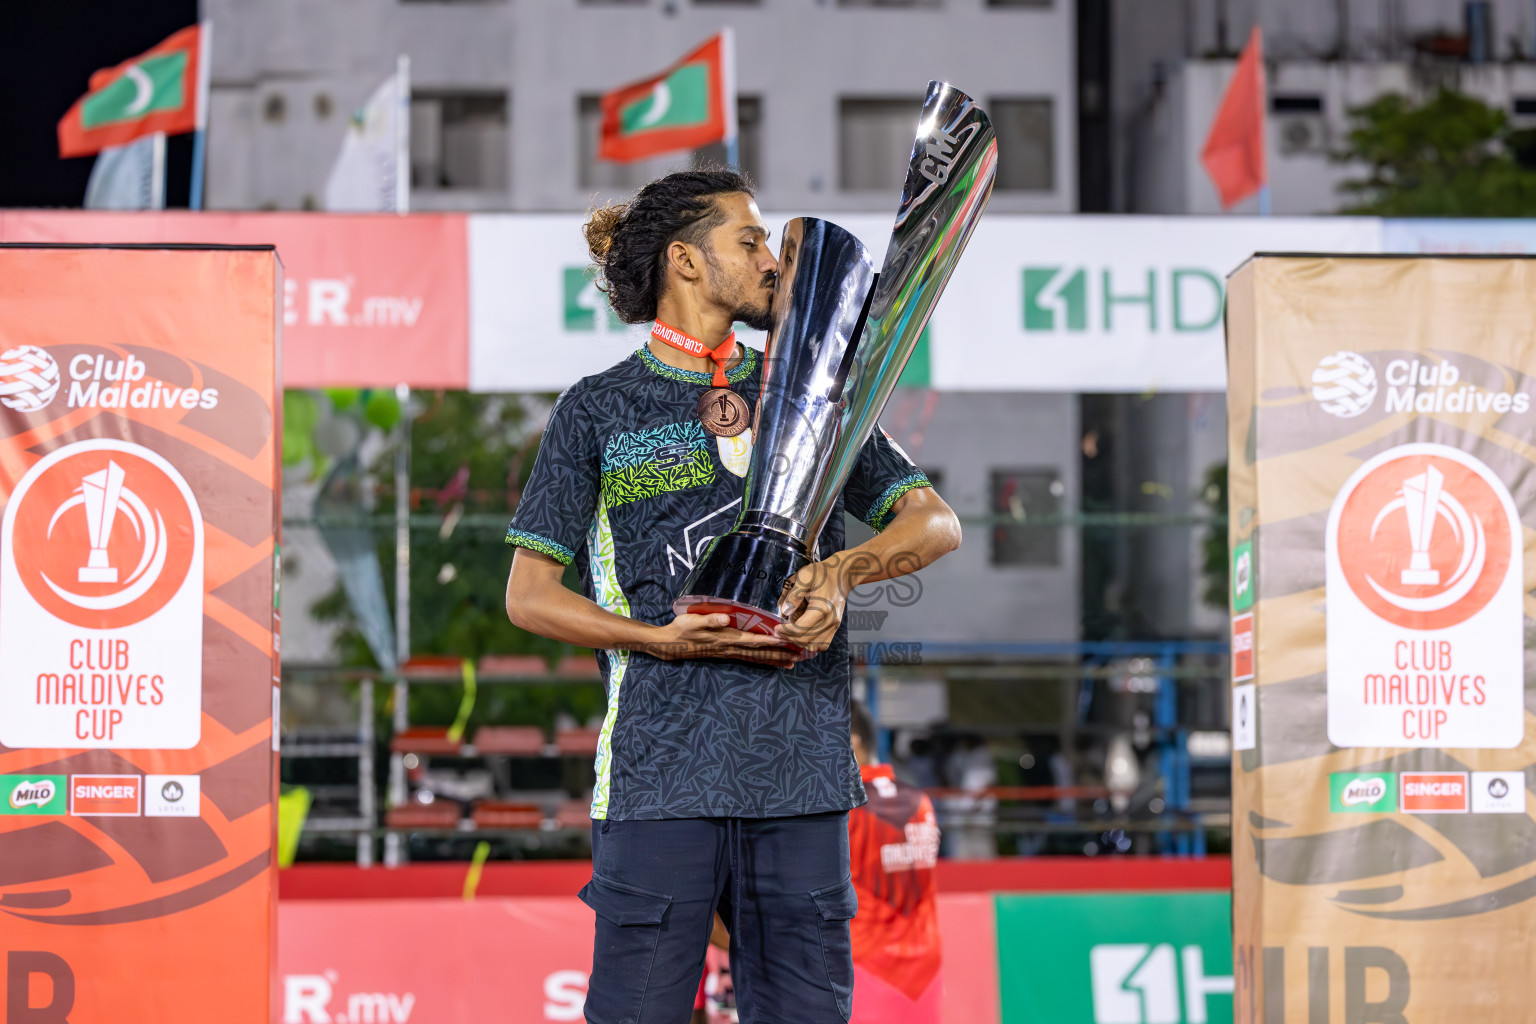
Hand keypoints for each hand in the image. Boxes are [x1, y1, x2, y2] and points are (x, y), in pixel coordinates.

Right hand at [642, 613, 805, 665]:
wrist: (670, 644)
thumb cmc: (682, 629)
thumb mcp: (693, 620)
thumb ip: (710, 620)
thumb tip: (725, 620)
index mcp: (726, 639)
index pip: (752, 640)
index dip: (770, 640)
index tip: (786, 640)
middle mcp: (730, 648)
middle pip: (759, 652)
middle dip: (779, 654)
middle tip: (799, 657)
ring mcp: (728, 652)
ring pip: (756, 657)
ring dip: (774, 660)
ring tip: (792, 663)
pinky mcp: (726, 653)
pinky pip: (749, 658)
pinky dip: (762, 660)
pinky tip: (771, 662)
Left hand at [773, 557, 849, 653]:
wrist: (841, 575)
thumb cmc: (823, 574)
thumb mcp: (805, 576)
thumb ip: (794, 594)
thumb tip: (785, 611)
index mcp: (822, 608)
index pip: (800, 629)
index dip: (785, 631)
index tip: (776, 627)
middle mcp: (830, 620)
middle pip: (805, 640)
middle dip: (789, 638)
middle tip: (778, 632)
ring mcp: (834, 626)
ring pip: (813, 646)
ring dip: (798, 643)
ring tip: (788, 634)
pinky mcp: (834, 628)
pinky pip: (822, 644)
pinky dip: (809, 644)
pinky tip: (800, 635)